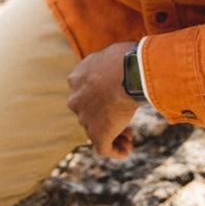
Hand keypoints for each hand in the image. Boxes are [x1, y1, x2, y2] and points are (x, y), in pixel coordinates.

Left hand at [67, 41, 139, 158]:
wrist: (126, 73)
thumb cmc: (125, 59)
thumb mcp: (112, 55)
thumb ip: (109, 64)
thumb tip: (122, 63)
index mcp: (76, 78)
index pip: (85, 93)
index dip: (100, 98)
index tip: (116, 98)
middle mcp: (75, 99)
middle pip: (89, 113)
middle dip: (106, 118)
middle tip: (123, 119)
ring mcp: (84, 118)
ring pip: (96, 131)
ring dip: (113, 135)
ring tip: (129, 139)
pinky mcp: (97, 134)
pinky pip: (104, 148)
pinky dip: (115, 151)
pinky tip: (126, 150)